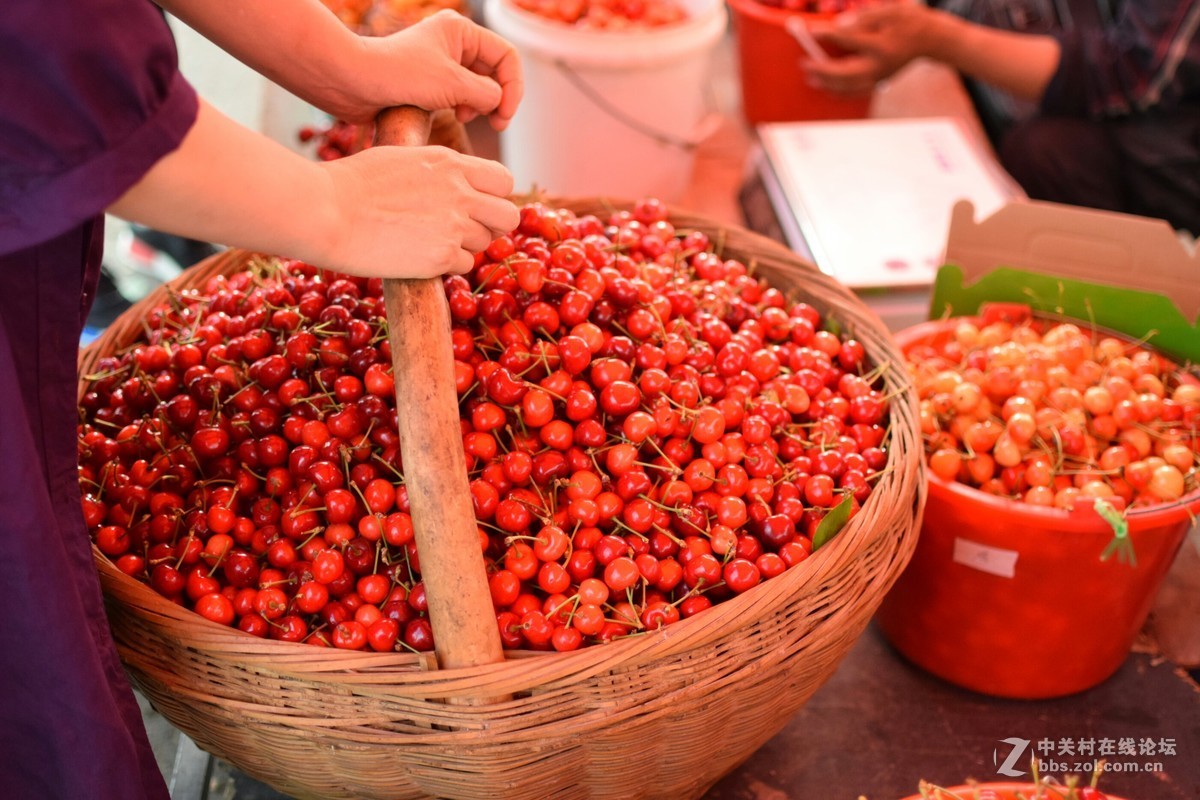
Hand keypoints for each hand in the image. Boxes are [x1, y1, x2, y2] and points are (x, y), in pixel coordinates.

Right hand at [316, 145, 518, 278]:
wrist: (326, 211)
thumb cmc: (351, 184)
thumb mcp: (402, 158)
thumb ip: (436, 170)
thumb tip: (455, 179)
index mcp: (450, 163)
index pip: (504, 180)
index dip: (495, 196)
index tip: (477, 204)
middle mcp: (459, 193)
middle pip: (509, 216)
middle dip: (494, 226)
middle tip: (468, 230)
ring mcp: (453, 226)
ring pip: (484, 243)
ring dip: (464, 246)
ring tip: (429, 240)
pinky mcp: (440, 257)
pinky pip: (463, 265)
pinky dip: (446, 265)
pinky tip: (419, 255)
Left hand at [344, 11, 523, 129]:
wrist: (351, 82)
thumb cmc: (399, 75)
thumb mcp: (452, 84)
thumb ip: (487, 94)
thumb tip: (499, 103)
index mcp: (461, 31)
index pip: (506, 57)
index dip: (513, 87)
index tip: (504, 115)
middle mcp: (453, 43)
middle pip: (494, 72)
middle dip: (497, 98)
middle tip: (495, 124)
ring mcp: (440, 63)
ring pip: (478, 86)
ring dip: (479, 105)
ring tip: (465, 117)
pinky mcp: (428, 83)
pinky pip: (459, 96)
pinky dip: (463, 108)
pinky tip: (453, 117)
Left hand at [805, 2, 938, 94]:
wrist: (930, 39)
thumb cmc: (907, 20)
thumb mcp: (890, 10)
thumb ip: (864, 18)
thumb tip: (838, 25)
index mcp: (883, 45)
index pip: (850, 40)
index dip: (829, 35)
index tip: (812, 31)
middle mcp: (880, 65)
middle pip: (845, 73)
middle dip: (822, 70)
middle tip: (804, 64)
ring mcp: (880, 77)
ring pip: (849, 86)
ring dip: (827, 83)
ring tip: (809, 76)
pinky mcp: (880, 82)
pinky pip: (855, 91)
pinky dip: (839, 90)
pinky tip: (825, 86)